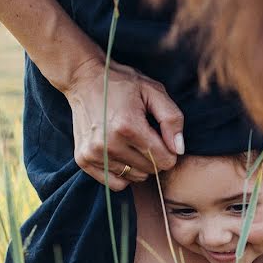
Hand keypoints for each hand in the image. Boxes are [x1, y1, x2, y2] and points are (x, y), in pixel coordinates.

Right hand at [63, 57, 184, 190]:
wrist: (84, 79)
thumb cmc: (123, 84)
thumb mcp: (154, 91)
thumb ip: (172, 119)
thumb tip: (179, 150)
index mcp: (128, 126)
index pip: (164, 160)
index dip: (169, 151)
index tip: (161, 137)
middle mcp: (108, 143)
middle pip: (150, 170)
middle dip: (154, 157)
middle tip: (145, 136)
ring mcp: (93, 153)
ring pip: (134, 177)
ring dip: (138, 164)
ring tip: (130, 142)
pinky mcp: (83, 159)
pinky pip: (115, 183)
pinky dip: (122, 173)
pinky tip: (120, 153)